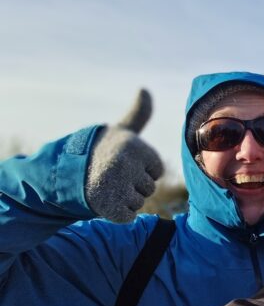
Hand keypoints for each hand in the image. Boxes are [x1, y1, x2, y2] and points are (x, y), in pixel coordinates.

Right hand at [85, 89, 163, 222]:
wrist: (64, 173)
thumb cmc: (100, 151)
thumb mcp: (121, 131)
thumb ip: (138, 113)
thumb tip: (144, 88)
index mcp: (135, 146)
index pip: (157, 171)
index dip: (142, 171)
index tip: (124, 163)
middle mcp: (125, 164)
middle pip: (149, 188)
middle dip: (133, 186)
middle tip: (112, 176)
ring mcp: (116, 185)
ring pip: (138, 203)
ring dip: (124, 200)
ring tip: (106, 186)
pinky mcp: (107, 206)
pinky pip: (127, 217)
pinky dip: (116, 213)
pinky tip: (102, 200)